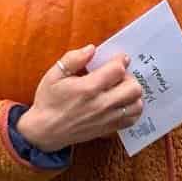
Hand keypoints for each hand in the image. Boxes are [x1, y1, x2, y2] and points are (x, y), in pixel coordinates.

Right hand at [15, 44, 143, 152]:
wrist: (45, 131)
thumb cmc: (48, 101)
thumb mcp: (53, 76)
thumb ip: (72, 59)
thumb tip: (91, 49)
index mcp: (87, 88)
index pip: (117, 70)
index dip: (121, 60)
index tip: (119, 58)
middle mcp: (101, 104)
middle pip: (133, 88)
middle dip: (129, 77)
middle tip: (118, 76)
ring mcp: (107, 118)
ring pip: (137, 104)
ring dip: (132, 94)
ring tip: (121, 89)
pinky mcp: (108, 128)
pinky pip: (132, 119)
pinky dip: (131, 109)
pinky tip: (122, 103)